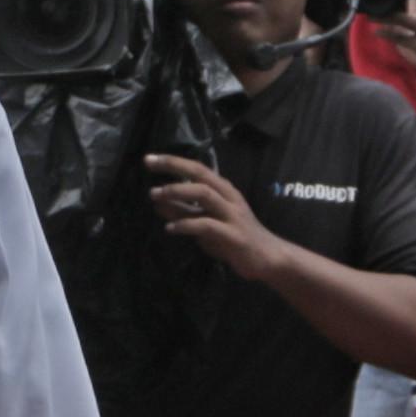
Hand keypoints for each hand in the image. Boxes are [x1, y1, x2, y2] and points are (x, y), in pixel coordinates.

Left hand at [141, 152, 274, 280]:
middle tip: (149, 165)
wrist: (267, 258)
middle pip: (200, 175)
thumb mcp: (205, 222)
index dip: (174, 162)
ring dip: (178, 192)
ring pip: (204, 194)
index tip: (150, 158)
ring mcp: (232, 215)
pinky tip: (170, 228)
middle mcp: (229, 198)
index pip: (198, 168)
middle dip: (174, 166)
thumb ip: (185, 212)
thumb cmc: (234, 238)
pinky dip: (186, 225)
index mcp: (223, 190)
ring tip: (155, 196)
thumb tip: (157, 202)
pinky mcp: (233, 235)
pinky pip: (207, 225)